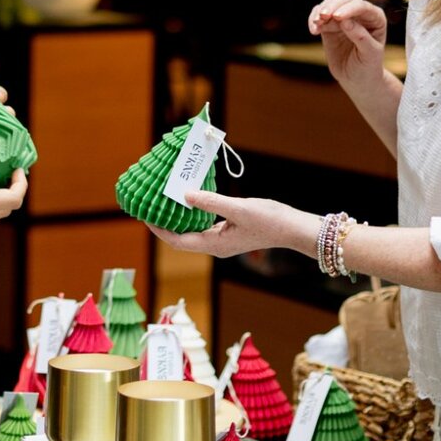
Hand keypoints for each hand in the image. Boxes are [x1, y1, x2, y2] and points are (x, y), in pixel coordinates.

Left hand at [147, 191, 318, 258]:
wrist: (294, 228)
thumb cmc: (270, 220)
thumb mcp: (239, 208)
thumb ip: (211, 202)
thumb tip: (186, 195)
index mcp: (214, 244)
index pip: (177, 241)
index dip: (159, 230)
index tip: (145, 216)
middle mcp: (215, 246)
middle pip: (181, 238)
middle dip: (165, 224)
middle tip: (151, 207)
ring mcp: (222, 240)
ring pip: (192, 231)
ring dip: (178, 218)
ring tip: (166, 203)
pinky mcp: (230, 233)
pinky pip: (204, 225)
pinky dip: (194, 214)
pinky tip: (191, 200)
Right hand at [309, 0, 386, 90]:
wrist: (356, 78)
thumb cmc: (368, 66)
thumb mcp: (369, 54)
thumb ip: (360, 37)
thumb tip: (345, 21)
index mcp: (375, 18)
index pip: (362, 7)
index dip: (349, 9)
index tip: (337, 17)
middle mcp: (360, 14)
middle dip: (333, 6)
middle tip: (322, 17)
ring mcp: (343, 18)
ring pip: (331, 4)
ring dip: (321, 11)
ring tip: (316, 24)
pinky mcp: (329, 26)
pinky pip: (319, 15)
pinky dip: (313, 19)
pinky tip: (313, 30)